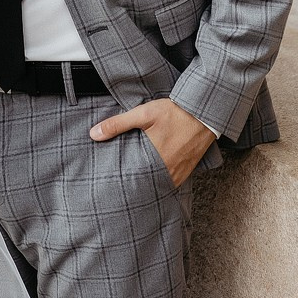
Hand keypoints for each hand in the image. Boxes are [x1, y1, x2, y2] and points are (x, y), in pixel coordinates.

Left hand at [89, 98, 214, 187]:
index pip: (133, 179)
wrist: (203, 113)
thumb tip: (94, 134)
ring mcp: (180, 173)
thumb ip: (118, 124)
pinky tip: (152, 175)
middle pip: (146, 184)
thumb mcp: (143, 113)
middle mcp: (169, 171)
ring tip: (133, 181)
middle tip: (118, 185)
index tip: (109, 183)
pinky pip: (171, 181)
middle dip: (133, 185)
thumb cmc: (174, 112)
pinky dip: (161, 180)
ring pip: (159, 184)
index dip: (121, 182)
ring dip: (148, 183)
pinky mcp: (187, 171)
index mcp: (155, 160)